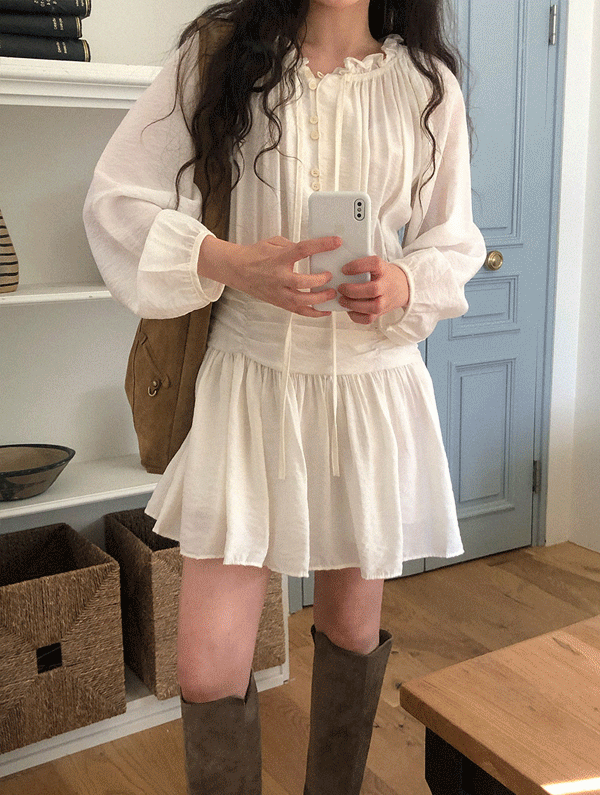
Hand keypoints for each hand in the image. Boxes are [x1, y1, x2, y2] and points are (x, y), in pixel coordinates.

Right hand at [198, 235, 340, 317]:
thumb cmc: (256, 255)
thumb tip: (314, 251)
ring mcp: (278, 293)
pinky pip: (299, 311)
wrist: (237, 270)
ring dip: (320, 299)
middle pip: (302, 282)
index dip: (321, 245)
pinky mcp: (279, 303)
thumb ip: (293, 246)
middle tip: (331, 276)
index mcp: (279, 258)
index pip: (303, 250)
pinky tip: (326, 310)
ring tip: (332, 294)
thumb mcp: (274, 243)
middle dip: (320, 280)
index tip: (336, 242)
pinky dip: (314, 313)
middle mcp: (279, 277)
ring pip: (301, 301)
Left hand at [337, 256, 409, 324]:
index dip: (357, 266)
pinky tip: (349, 310)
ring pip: (371, 307)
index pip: (373, 264)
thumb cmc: (384, 275)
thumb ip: (362, 266)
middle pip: (372, 290)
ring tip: (342, 300)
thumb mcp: (377, 265)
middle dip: (353, 290)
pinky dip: (356, 316)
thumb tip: (338, 271)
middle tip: (340, 288)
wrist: (403, 287)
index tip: (344, 269)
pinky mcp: (381, 312)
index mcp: (384, 269)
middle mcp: (386, 285)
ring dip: (353, 305)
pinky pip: (368, 319)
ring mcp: (385, 301)